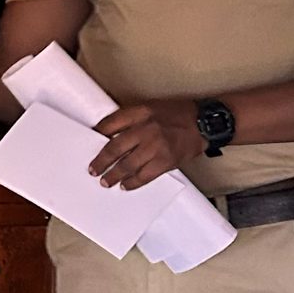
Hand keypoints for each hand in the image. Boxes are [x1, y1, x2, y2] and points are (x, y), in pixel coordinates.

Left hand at [89, 98, 205, 189]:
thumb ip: (133, 118)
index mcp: (140, 112)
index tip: (89, 141)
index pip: (111, 122)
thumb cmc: (178, 114)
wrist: (204, 122)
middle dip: (101, 160)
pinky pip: (144, 175)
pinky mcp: (165, 160)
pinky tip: (125, 186)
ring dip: (114, 175)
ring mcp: (155, 145)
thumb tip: (112, 133)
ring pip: (127, 164)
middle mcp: (146, 128)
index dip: (97, 133)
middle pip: (115, 147)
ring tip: (105, 181)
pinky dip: (133, 182)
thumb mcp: (152, 107)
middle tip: (93, 169)